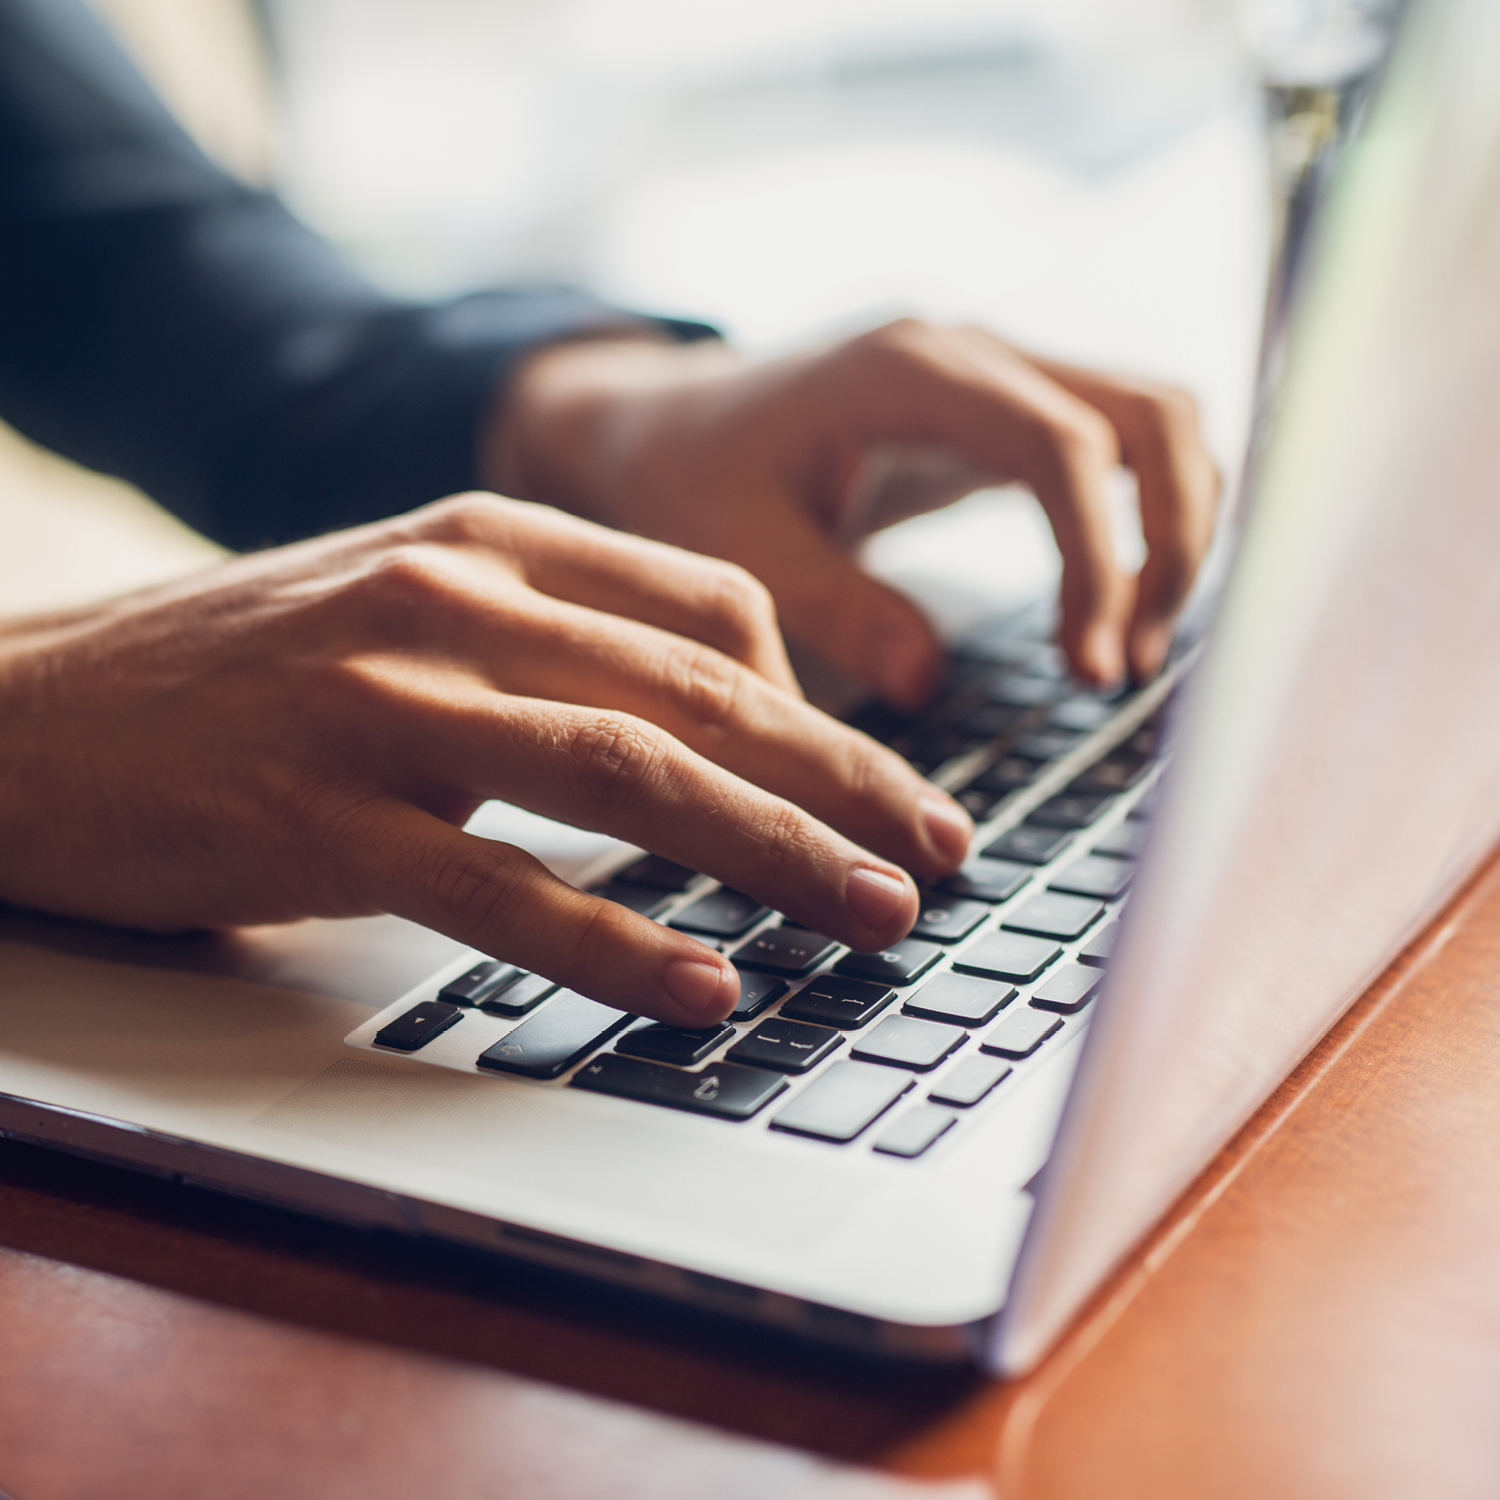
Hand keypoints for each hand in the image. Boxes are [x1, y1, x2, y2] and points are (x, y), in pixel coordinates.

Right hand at [0, 496, 973, 1025]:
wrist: (25, 712)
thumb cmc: (239, 674)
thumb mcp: (405, 611)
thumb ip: (548, 640)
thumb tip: (705, 725)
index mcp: (487, 537)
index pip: (711, 606)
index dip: (823, 703)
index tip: (888, 782)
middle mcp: (449, 596)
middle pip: (698, 692)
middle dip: (843, 780)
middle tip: (942, 853)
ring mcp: (381, 699)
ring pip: (626, 775)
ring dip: (770, 853)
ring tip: (873, 917)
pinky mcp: (318, 816)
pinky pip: (501, 886)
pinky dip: (617, 943)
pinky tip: (704, 988)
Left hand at [491, 319, 1219, 706]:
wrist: (674, 425)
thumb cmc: (694, 479)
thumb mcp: (738, 547)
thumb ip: (831, 606)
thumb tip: (924, 683)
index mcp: (907, 371)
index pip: (1060, 445)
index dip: (1099, 557)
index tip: (1088, 665)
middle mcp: (973, 351)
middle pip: (1149, 412)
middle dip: (1171, 542)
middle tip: (1128, 665)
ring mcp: (1000, 370)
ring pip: (1157, 417)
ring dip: (1178, 528)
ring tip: (1131, 648)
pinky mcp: (1008, 408)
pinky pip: (1124, 441)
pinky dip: (1151, 515)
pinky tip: (1121, 603)